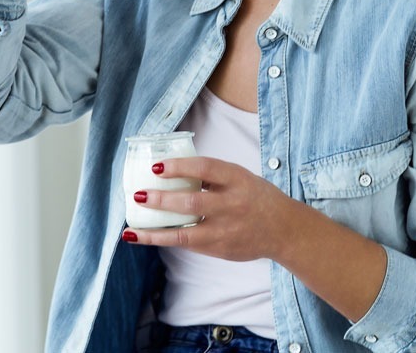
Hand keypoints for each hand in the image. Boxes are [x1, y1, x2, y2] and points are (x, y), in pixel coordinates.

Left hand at [123, 157, 291, 261]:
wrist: (283, 229)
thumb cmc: (255, 197)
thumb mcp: (239, 177)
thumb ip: (211, 175)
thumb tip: (171, 169)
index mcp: (237, 179)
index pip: (205, 168)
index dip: (179, 167)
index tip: (156, 166)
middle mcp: (231, 205)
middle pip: (192, 203)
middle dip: (162, 200)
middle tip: (139, 195)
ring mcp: (225, 230)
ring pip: (185, 232)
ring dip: (156, 232)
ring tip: (132, 229)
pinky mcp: (220, 249)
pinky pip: (188, 244)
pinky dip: (166, 240)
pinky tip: (147, 237)